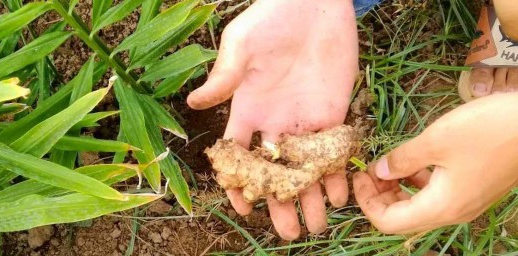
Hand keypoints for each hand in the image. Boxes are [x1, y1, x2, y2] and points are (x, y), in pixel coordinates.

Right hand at [187, 0, 358, 239]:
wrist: (314, 3)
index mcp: (247, 109)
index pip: (238, 155)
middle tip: (286, 232)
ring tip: (315, 226)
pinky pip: (334, 151)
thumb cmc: (271, 19)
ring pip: (305, 169)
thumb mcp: (241, 46)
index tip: (243, 206)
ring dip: (310, 198)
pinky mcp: (334, 114)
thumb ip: (224, 78)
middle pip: (274, 172)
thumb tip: (194, 105)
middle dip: (279, 202)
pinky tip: (340, 195)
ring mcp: (304, 120)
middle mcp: (274, 122)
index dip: (238, 181)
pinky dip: (337, 174)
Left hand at [354, 93, 517, 233]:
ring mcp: (465, 202)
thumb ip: (403, 159)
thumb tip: (380, 170)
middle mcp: (452, 212)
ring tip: (388, 162)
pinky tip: (415, 159)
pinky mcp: (473, 189)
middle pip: (401, 218)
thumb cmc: (487, 131)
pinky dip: (418, 181)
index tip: (359, 175)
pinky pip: (436, 194)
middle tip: (369, 169)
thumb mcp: (436, 140)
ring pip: (418, 205)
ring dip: (397, 188)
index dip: (366, 202)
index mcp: (440, 207)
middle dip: (379, 196)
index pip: (387, 222)